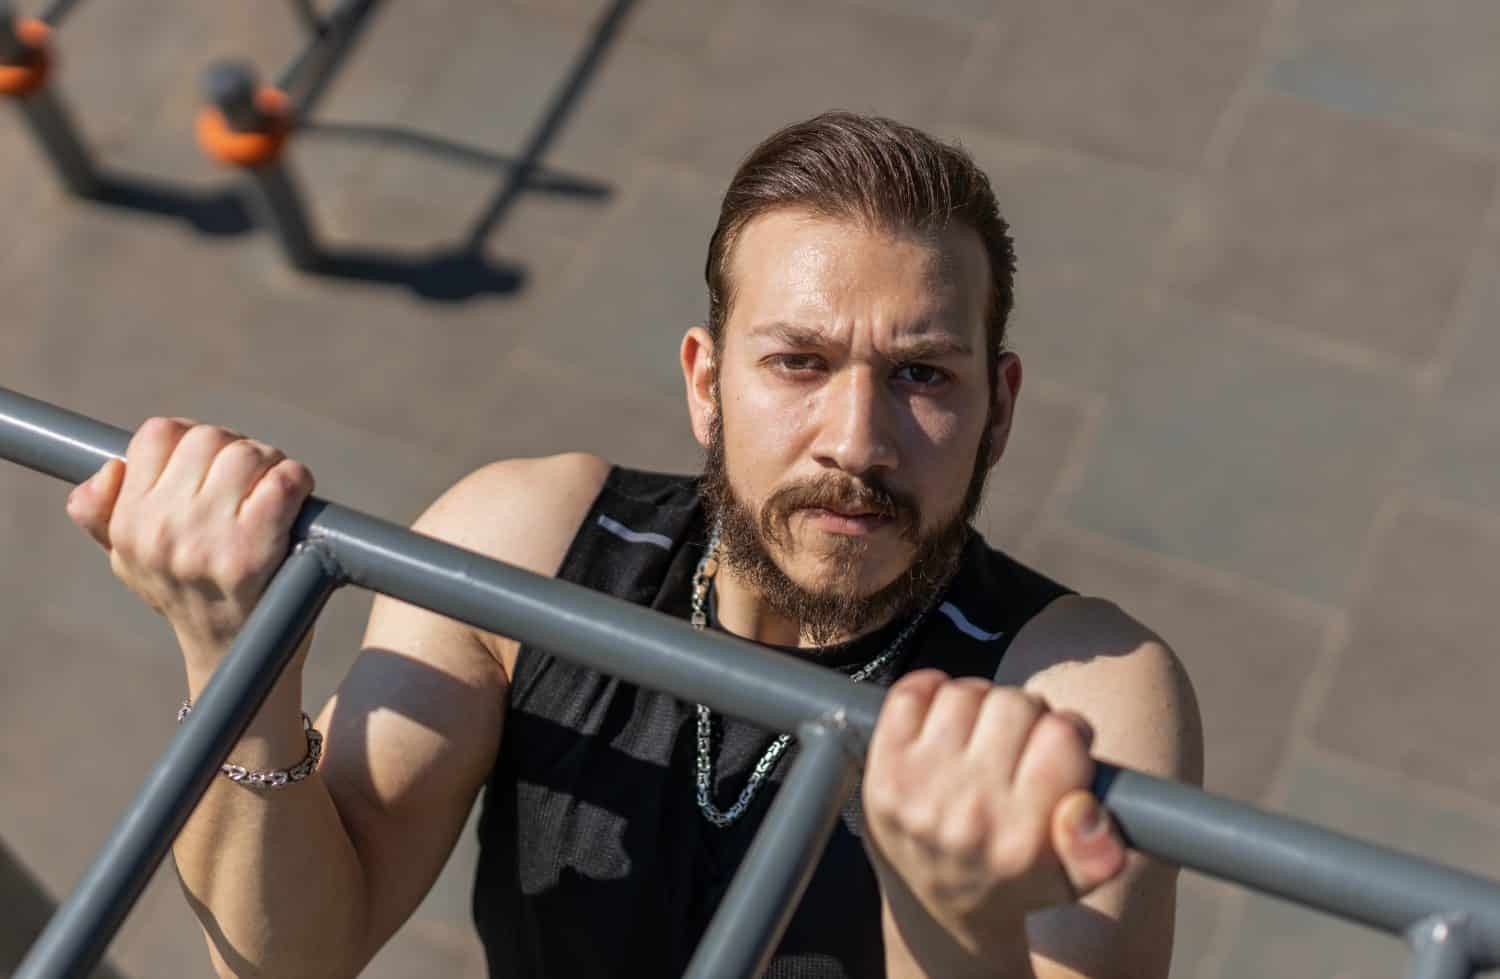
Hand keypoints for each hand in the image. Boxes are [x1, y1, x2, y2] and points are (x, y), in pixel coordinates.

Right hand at [64, 416, 315, 666]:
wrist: (232, 661)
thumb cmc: (189, 597)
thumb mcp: (129, 561)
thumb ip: (102, 514)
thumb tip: (107, 468)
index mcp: (127, 524)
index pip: (158, 434)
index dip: (193, 441)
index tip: (211, 467)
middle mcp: (159, 531)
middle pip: (208, 438)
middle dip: (238, 450)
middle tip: (250, 480)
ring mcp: (206, 543)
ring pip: (247, 454)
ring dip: (271, 463)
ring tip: (272, 490)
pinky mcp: (253, 554)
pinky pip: (282, 482)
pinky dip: (296, 481)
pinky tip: (295, 498)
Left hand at [862, 670, 1126, 959]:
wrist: (937, 901)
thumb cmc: (1011, 878)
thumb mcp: (1073, 880)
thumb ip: (1101, 851)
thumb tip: (1083, 809)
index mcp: (1022, 840)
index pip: (1062, 736)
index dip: (1070, 730)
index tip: (1063, 744)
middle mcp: (969, 814)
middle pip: (1015, 704)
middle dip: (1027, 713)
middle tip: (1021, 737)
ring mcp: (919, 790)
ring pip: (965, 694)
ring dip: (980, 703)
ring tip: (983, 731)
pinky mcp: (883, 772)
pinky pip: (908, 695)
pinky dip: (929, 692)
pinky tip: (945, 717)